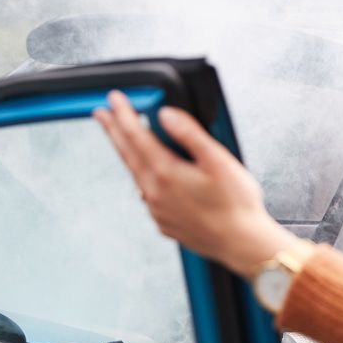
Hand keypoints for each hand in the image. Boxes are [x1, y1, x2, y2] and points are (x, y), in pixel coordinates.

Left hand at [93, 90, 295, 276]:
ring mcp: (157, 210)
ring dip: (126, 153)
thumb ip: (190, 135)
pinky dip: (142, 178)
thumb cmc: (236, 205)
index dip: (123, 114)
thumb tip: (166, 115)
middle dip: (113, 131)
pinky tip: (148, 174)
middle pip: (127, 154)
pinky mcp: (164, 222)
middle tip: (102, 114)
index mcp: (167, 172)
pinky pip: (146, 195)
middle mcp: (155, 192)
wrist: (241, 244)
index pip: (136, 135)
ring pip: (135, 174)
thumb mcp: (219, 162)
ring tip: (121, 140)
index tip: (115, 99)